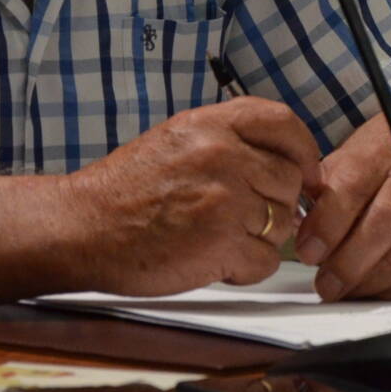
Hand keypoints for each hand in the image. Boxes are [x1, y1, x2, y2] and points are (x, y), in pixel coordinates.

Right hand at [70, 97, 321, 295]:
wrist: (84, 227)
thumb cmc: (126, 190)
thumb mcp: (177, 139)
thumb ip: (229, 142)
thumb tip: (285, 164)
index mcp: (210, 124)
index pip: (283, 123)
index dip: (303, 151)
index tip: (306, 172)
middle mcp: (222, 155)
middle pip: (289, 180)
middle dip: (275, 203)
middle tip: (240, 216)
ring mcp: (224, 199)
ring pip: (281, 223)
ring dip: (259, 237)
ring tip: (218, 237)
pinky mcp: (222, 243)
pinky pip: (265, 260)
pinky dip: (246, 268)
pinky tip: (214, 259)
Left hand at [295, 122, 390, 301]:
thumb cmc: (370, 171)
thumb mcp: (337, 167)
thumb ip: (314, 193)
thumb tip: (290, 224)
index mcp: (376, 158)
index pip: (352, 187)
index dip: (328, 223)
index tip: (307, 251)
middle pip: (385, 222)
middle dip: (349, 261)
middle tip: (323, 284)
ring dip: (368, 281)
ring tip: (339, 290)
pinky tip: (368, 291)